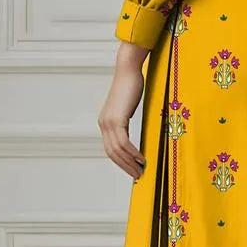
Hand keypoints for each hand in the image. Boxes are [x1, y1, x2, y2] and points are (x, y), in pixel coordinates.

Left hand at [98, 45, 147, 179]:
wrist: (128, 71)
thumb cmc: (131, 86)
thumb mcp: (126, 107)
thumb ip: (125, 120)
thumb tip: (131, 132)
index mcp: (105, 123)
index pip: (110, 149)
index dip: (121, 162)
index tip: (131, 169)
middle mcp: (104, 124)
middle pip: (112, 153)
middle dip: (125, 166)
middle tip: (137, 175)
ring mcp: (109, 122)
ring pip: (118, 150)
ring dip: (130, 163)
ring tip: (141, 170)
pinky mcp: (116, 119)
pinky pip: (124, 142)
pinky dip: (132, 153)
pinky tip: (141, 158)